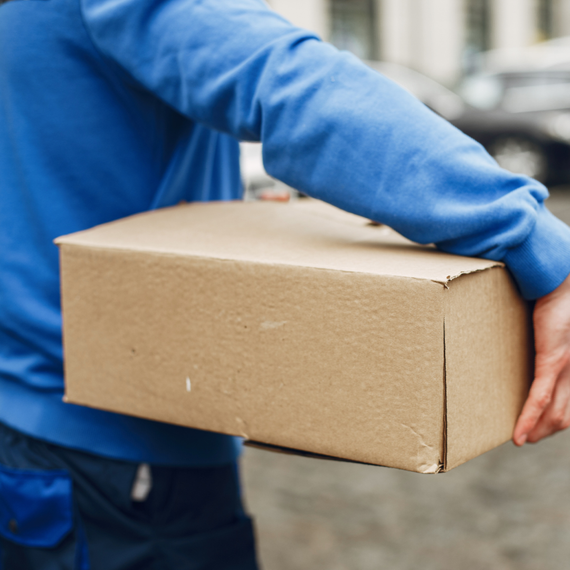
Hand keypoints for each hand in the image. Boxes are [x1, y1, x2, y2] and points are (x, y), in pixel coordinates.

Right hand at [513, 274, 569, 445]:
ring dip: (537, 430)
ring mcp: (566, 368)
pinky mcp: (552, 361)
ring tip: (520, 438)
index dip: (555, 421)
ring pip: (555, 413)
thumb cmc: (557, 302)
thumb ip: (548, 347)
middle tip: (528, 436)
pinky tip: (517, 434)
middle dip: (547, 431)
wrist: (560, 283)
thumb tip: (535, 353)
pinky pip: (539, 398)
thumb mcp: (553, 332)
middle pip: (565, 415)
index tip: (538, 428)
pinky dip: (527, 419)